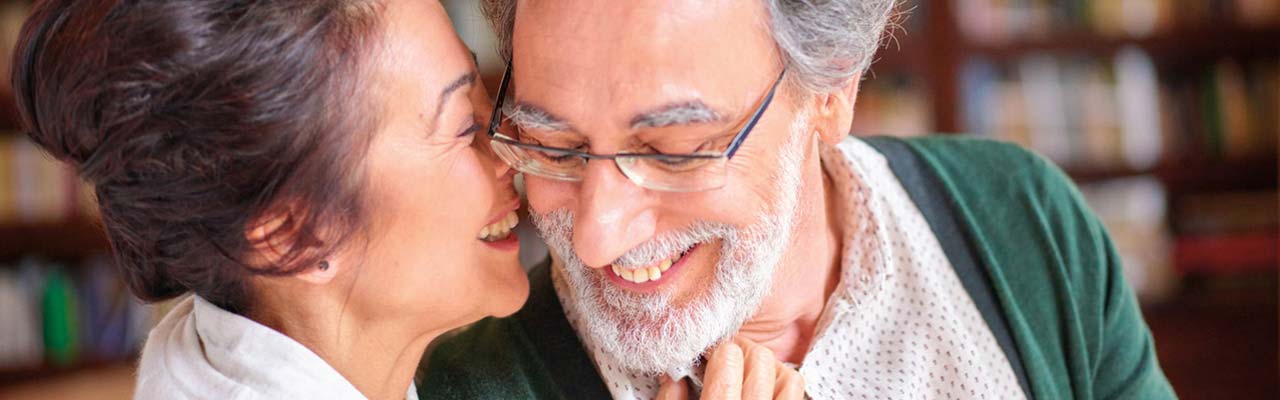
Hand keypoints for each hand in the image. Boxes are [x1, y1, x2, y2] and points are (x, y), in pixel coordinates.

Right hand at [657, 337, 804, 399]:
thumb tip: (675, 375)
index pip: (728, 362)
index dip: (720, 349)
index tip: (713, 351)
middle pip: (760, 360)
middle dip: (742, 352)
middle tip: (729, 358)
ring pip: (787, 377)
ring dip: (767, 369)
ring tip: (749, 374)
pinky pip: (795, 393)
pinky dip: (783, 384)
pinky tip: (766, 390)